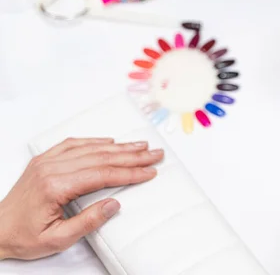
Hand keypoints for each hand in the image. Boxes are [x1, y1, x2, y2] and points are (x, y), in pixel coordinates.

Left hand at [0, 138, 163, 259]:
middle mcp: (51, 168)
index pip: (103, 174)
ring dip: (119, 146)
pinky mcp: (44, 160)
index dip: (130, 173)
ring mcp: (47, 162)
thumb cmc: (22, 237)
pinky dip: (95, 141)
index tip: (149, 172)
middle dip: (132, 156)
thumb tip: (114, 204)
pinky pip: (73, 144)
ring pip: (90, 148)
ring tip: (141, 146)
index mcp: (55, 186)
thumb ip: (87, 222)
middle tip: (155, 154)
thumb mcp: (57, 239)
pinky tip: (110, 142)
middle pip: (101, 157)